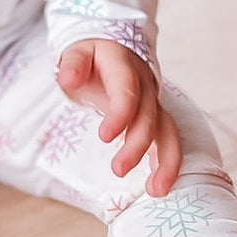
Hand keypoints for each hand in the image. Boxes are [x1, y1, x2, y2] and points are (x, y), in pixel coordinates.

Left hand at [56, 38, 181, 196]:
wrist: (112, 46)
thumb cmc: (91, 55)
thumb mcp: (77, 52)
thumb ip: (72, 65)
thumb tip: (68, 79)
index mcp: (123, 66)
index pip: (127, 90)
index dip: (121, 113)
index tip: (105, 137)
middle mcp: (144, 85)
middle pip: (148, 116)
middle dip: (137, 145)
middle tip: (118, 170)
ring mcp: (153, 101)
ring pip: (168, 129)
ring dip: (165, 160)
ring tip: (156, 190)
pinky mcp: (156, 116)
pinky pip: (168, 138)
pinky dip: (168, 162)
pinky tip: (159, 186)